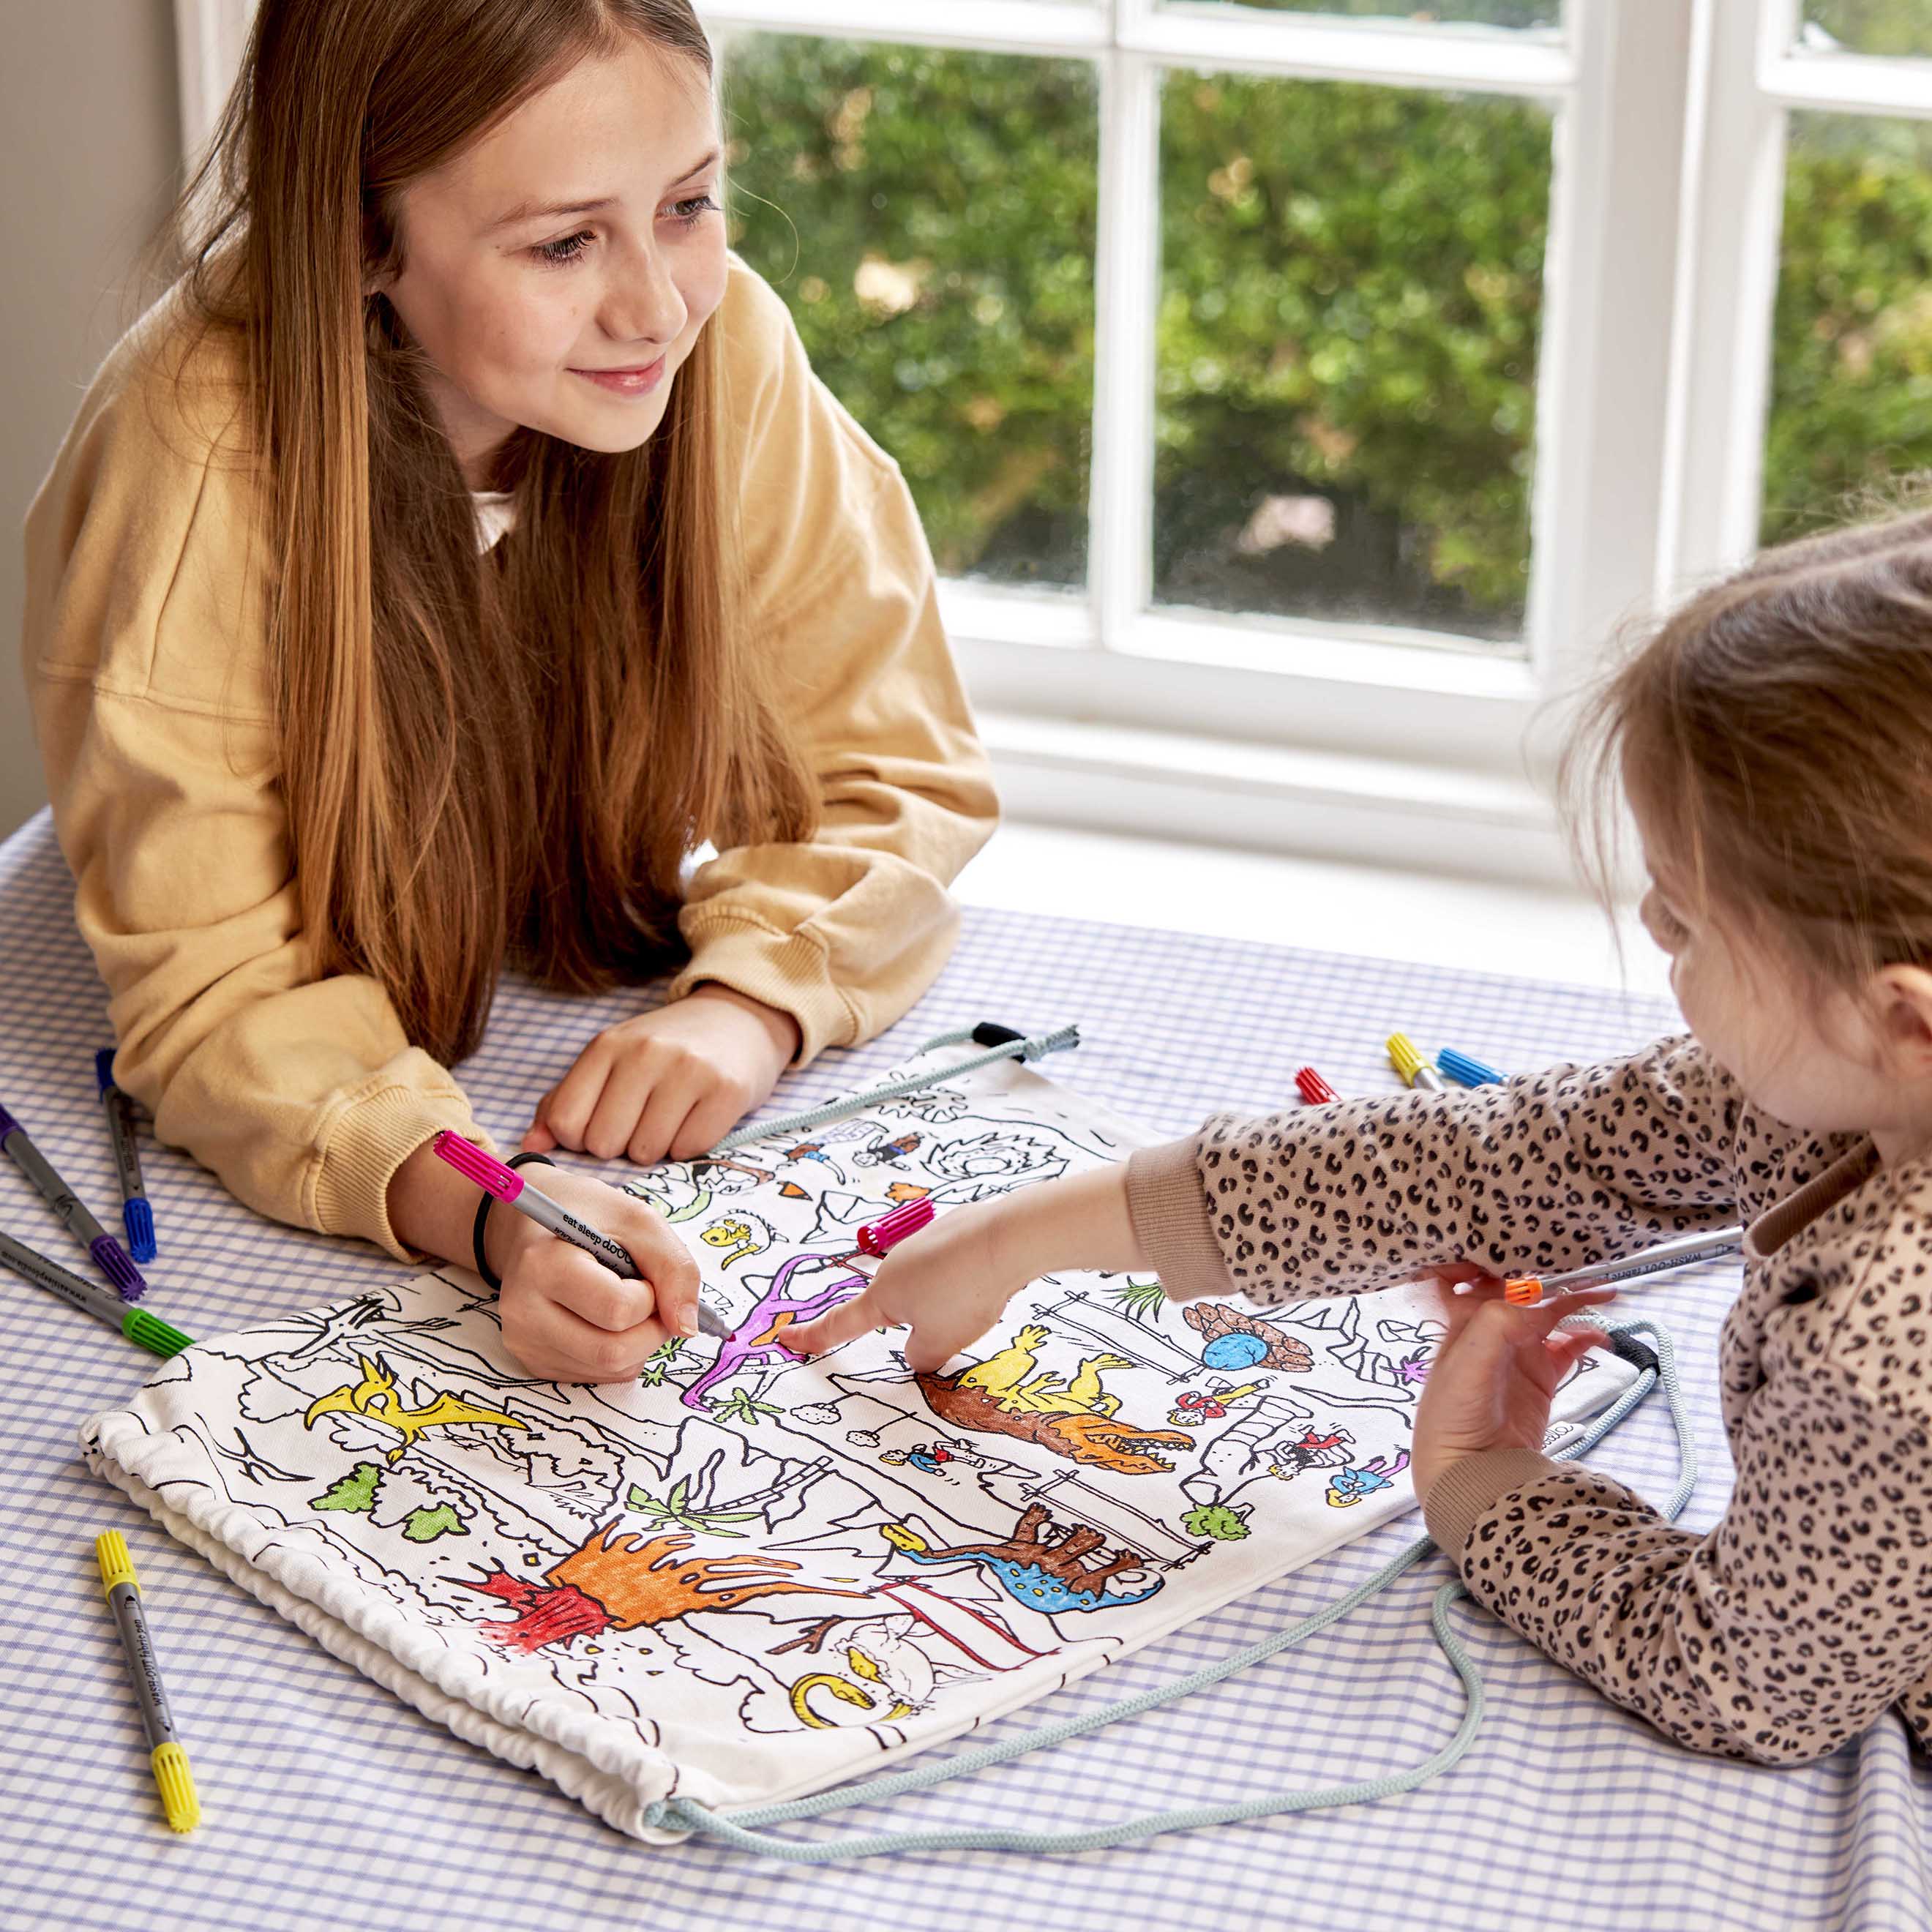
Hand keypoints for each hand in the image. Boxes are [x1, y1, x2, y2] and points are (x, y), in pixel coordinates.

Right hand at [490, 1165, 703, 1381]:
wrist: (530, 1227)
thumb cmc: (587, 1216)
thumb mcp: (638, 1221)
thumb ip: (674, 1268)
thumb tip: (687, 1328)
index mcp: (544, 1266)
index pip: (617, 1311)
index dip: (650, 1296)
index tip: (643, 1274)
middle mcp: (524, 1312)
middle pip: (613, 1352)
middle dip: (651, 1329)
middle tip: (649, 1297)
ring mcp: (525, 1342)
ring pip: (610, 1370)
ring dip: (639, 1342)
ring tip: (627, 1303)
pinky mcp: (534, 1362)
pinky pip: (598, 1376)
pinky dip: (621, 1354)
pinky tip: (607, 1320)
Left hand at [521, 985, 799, 1164]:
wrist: (739, 1021)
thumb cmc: (666, 1050)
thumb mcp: (611, 1061)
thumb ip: (564, 1101)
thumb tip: (530, 1145)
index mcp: (607, 1045)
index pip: (566, 1121)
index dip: (579, 1138)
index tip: (602, 1123)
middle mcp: (646, 1053)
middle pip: (604, 1143)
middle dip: (620, 1145)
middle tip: (641, 1120)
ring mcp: (688, 1070)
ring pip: (647, 1152)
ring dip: (656, 1147)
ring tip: (670, 1117)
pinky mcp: (726, 1090)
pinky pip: (689, 1150)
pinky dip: (689, 1146)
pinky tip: (696, 1118)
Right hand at [787, 1199, 1032, 1371]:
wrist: (1005, 1238)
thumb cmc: (964, 1294)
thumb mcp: (939, 1343)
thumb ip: (920, 1357)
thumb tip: (917, 1352)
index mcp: (882, 1295)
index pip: (840, 1324)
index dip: (814, 1337)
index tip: (786, 1338)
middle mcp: (895, 1264)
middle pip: (899, 1305)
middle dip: (920, 1320)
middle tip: (954, 1325)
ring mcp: (923, 1241)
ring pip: (930, 1284)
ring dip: (949, 1297)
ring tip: (979, 1298)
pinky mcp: (953, 1229)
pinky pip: (955, 1263)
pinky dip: (968, 1275)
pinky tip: (991, 1275)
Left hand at [1410, 1270, 1617, 1501]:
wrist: (1473, 1473)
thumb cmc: (1453, 1417)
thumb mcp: (1467, 1363)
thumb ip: (1497, 1325)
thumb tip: (1533, 1304)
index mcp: (1462, 1321)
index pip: (1473, 1277)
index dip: (1492, 1261)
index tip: (1521, 1249)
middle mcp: (1489, 1332)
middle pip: (1519, 1292)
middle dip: (1545, 1276)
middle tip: (1576, 1263)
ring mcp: (1517, 1353)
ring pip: (1548, 1315)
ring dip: (1574, 1302)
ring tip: (1604, 1292)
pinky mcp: (1540, 1377)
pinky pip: (1567, 1347)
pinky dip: (1584, 1337)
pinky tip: (1599, 1335)